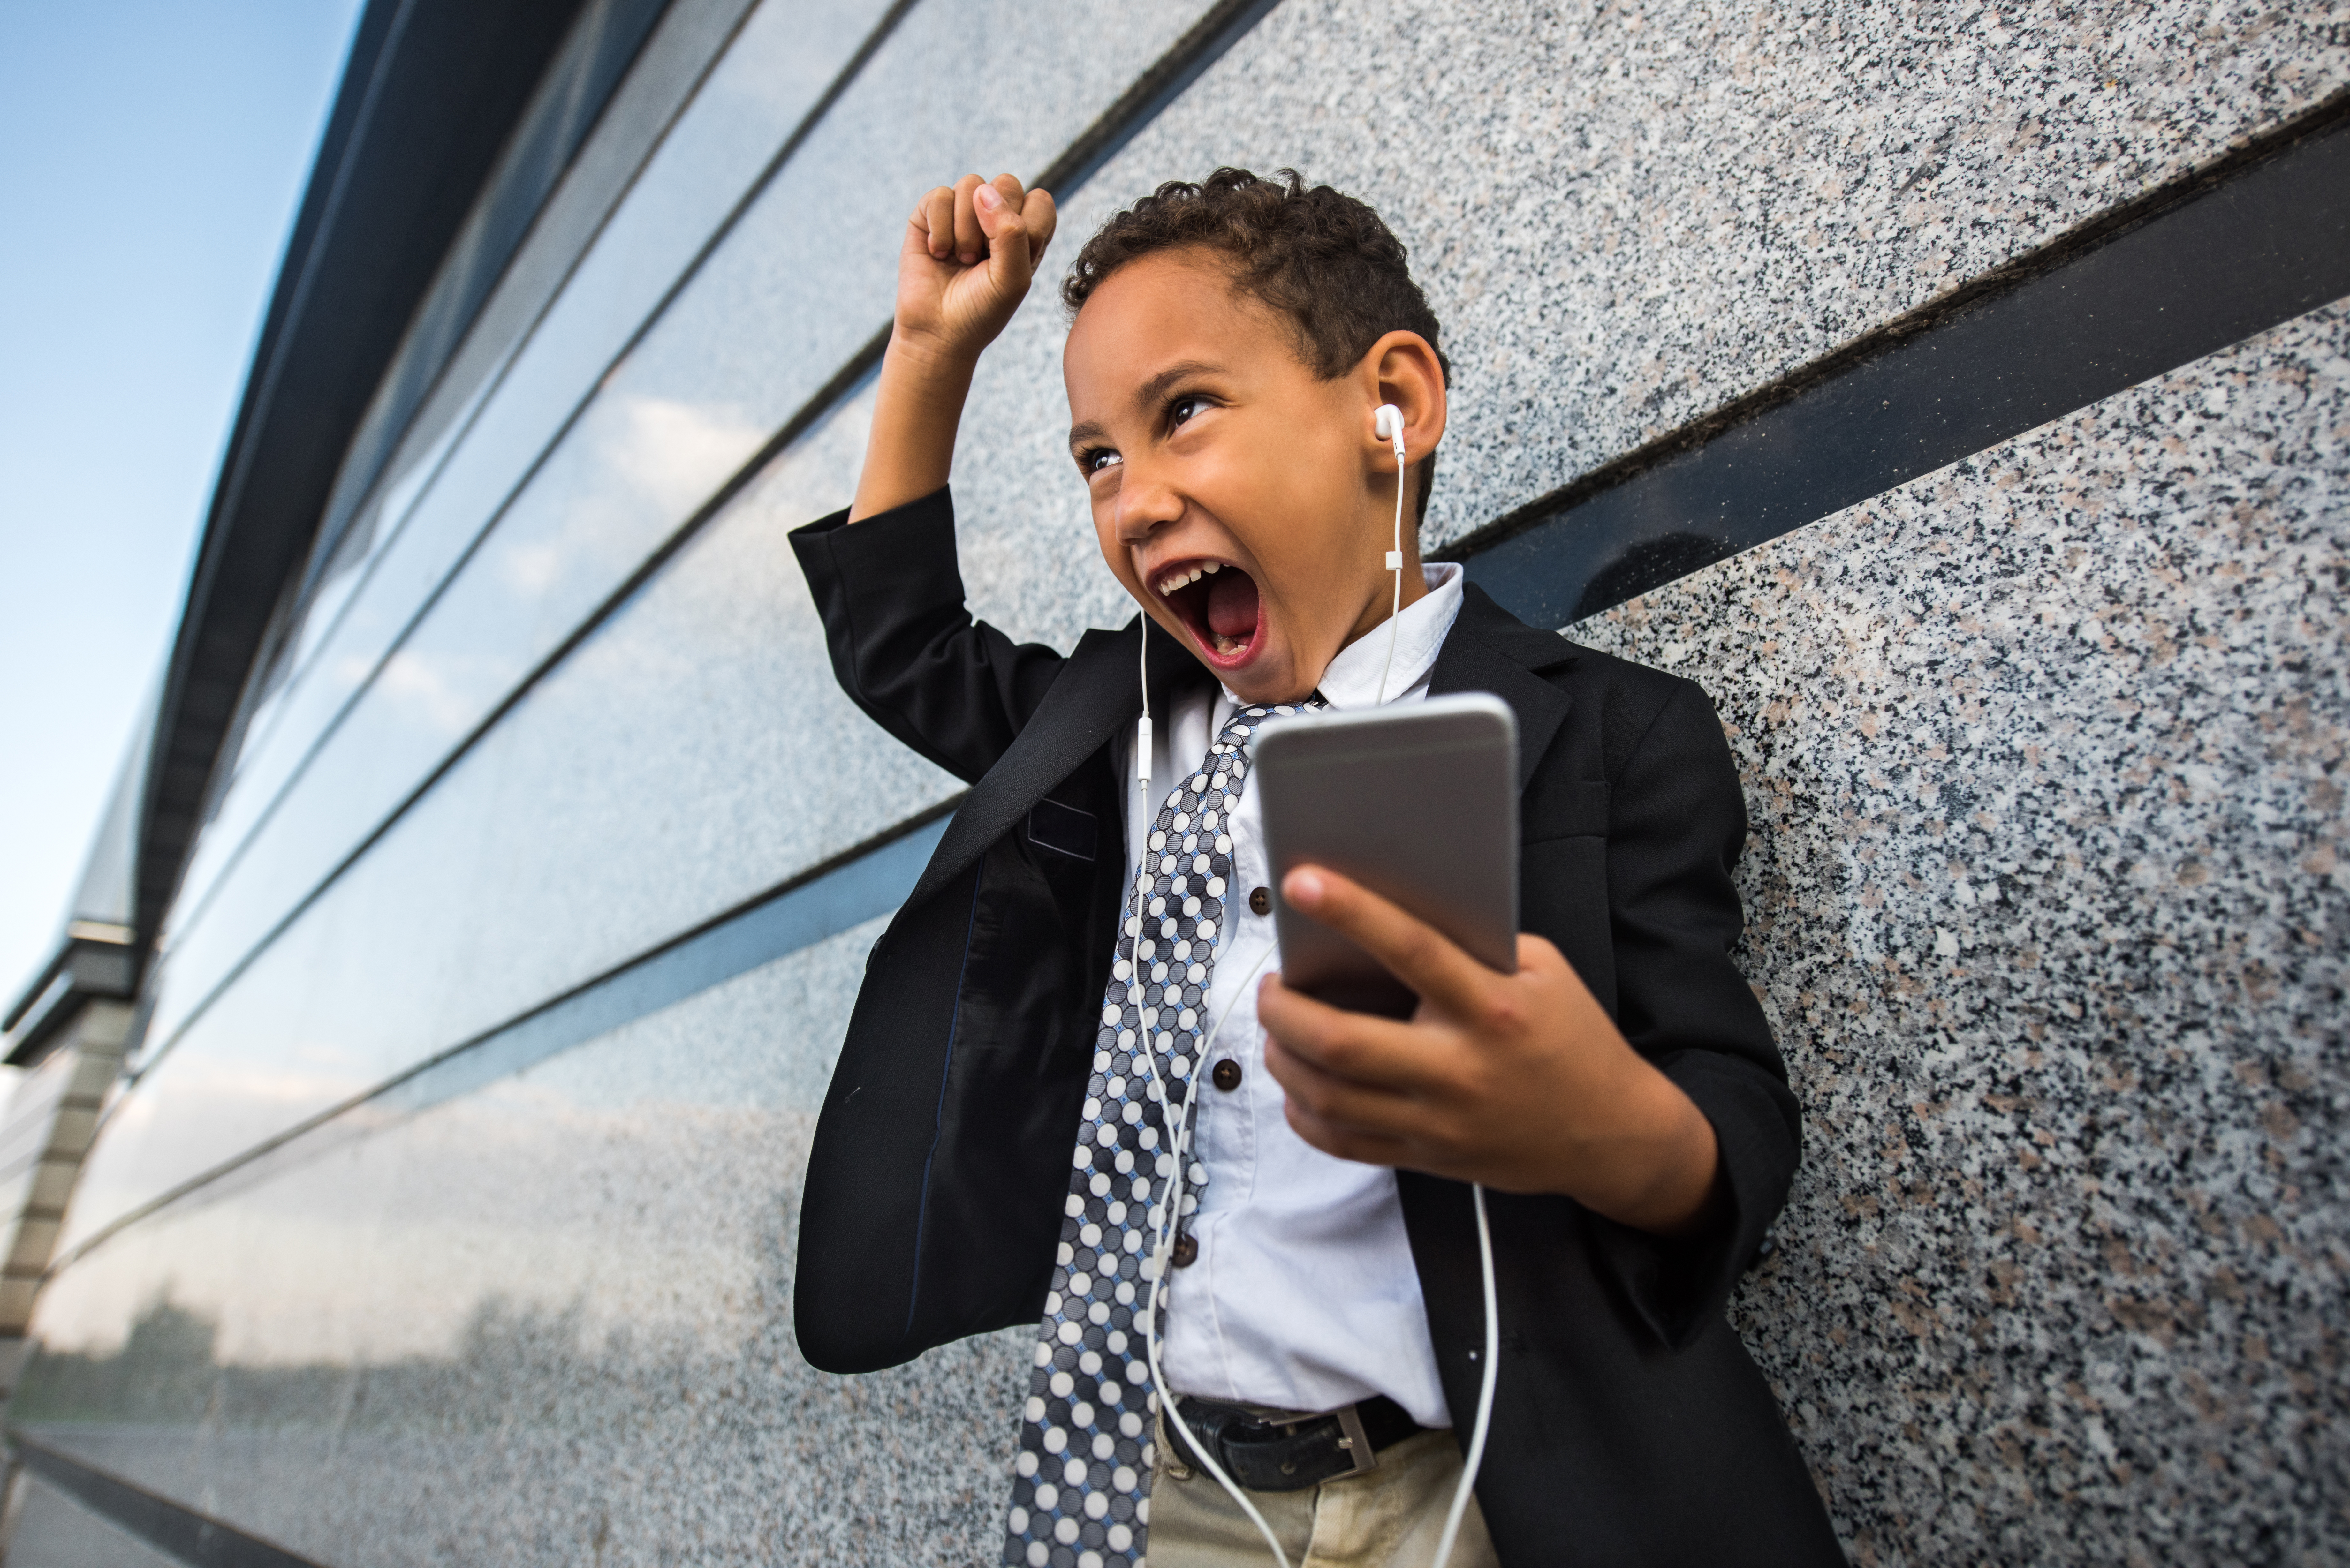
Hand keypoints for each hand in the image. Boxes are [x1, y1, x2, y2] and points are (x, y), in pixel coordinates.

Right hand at [893, 172, 1057, 368]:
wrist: (938, 332)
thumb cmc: (982, 310)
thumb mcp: (1012, 279)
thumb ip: (1012, 233)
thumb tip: (984, 191)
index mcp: (1025, 232)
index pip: (1039, 200)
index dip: (1027, 226)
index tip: (1011, 261)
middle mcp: (996, 216)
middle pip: (1007, 183)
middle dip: (994, 223)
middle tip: (981, 259)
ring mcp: (962, 212)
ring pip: (972, 185)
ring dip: (965, 229)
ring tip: (960, 259)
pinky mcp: (930, 213)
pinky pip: (939, 196)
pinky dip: (939, 228)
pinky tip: (938, 252)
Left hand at [1256, 866, 1723, 1234]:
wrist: (1611, 1134)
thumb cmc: (1572, 1037)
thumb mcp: (1544, 972)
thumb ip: (1474, 945)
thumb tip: (1389, 915)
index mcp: (1495, 1008)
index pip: (1413, 950)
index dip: (1353, 912)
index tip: (1301, 880)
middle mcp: (1461, 1070)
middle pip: (1343, 1043)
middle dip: (1284, 1009)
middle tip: (1270, 983)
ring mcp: (1440, 1122)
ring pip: (1329, 1097)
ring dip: (1282, 1057)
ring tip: (1276, 1026)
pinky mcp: (1427, 1158)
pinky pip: (1342, 1143)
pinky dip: (1303, 1112)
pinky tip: (1297, 1081)